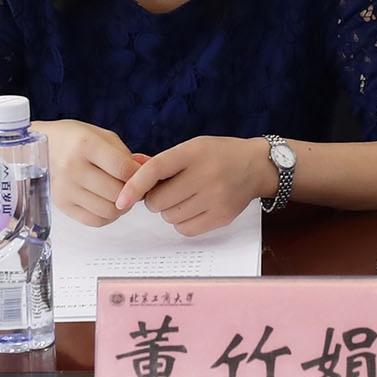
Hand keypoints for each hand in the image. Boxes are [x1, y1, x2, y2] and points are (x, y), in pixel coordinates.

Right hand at [32, 119, 143, 226]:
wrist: (40, 146)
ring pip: (109, 211)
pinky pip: (94, 221)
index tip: (144, 176)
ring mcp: (65, 188)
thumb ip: (127, 156)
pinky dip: (108, 216)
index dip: (141, 176)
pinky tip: (107, 203)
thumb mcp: (102, 136)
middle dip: (132, 192)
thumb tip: (150, 173)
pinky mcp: (61, 204)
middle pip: (117, 193)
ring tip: (120, 195)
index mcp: (86, 144)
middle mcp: (73, 167)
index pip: (124, 170)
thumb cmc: (76, 139)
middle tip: (133, 187)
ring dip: (121, 206)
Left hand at [116, 136, 273, 237]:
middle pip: (158, 201)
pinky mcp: (222, 217)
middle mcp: (205, 175)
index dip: (134, 186)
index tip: (121, 200)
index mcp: (193, 152)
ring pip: (170, 217)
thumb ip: (160, 161)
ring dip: (170, 210)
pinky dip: (183, 222)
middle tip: (168, 190)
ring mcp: (215, 198)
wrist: (255, 166)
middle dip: (156, 199)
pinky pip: (185, 229)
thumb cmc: (217, 155)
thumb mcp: (190, 148)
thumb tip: (128, 170)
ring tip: (186, 196)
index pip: (155, 170)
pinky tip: (194, 208)